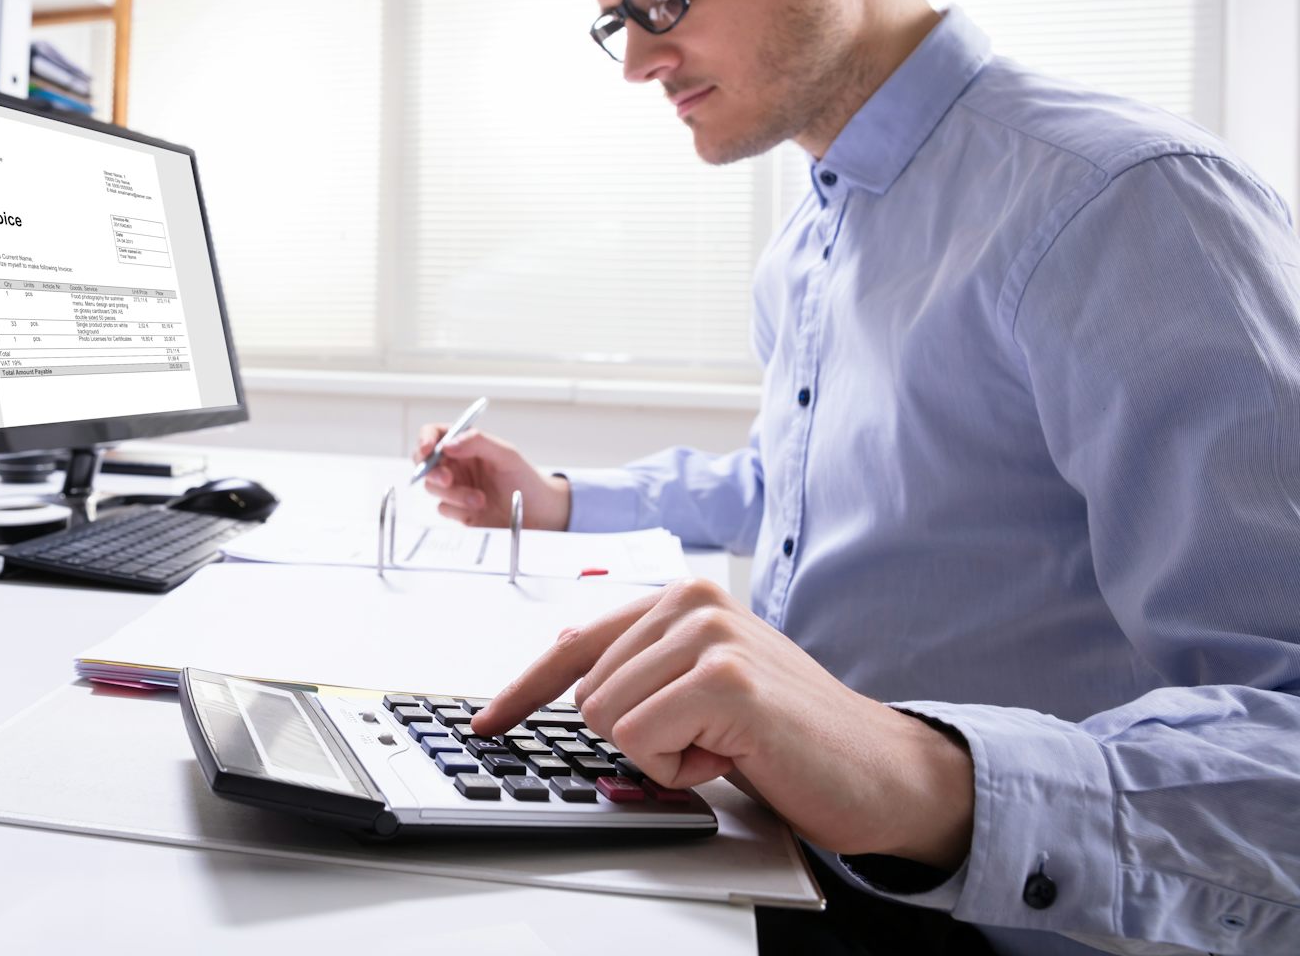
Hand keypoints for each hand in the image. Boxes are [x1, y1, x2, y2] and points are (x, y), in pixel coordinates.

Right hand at [411, 426, 570, 528]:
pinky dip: (457, 509)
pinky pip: (442, 508)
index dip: (426, 439)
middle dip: (432, 471)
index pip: (436, 434)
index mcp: (467, 444)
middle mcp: (457, 464)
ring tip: (480, 500)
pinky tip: (478, 510)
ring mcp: (456, 487)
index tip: (428, 449)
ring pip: (433, 487)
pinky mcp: (456, 510)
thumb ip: (477, 443)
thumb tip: (447, 444)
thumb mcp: (506, 455)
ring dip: (454, 494)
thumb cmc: (525, 480)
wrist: (538, 515)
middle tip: (449, 479)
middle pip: (425, 462)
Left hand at [470, 578, 975, 868]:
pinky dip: (682, 770)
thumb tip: (562, 667)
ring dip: (662, 756)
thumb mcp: (702, 687)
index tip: (488, 722)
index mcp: (682, 597)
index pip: (576, 642)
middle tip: (708, 740)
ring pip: (607, 718)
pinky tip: (733, 755)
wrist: (879, 769)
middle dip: (639, 737)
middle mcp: (692, 600)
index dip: (524, 690)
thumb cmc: (788, 734)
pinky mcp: (726, 681)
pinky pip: (640, 743)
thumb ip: (641, 666)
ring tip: (724, 744)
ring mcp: (711, 635)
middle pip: (586, 693)